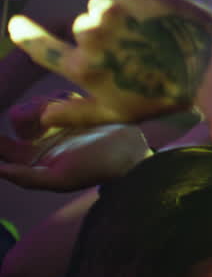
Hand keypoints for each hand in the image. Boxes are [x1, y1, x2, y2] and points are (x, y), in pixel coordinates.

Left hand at [0, 95, 150, 190]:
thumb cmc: (97, 167)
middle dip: (22, 114)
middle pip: (18, 119)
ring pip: (36, 106)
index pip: (3, 147)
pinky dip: (59, 98)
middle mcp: (43, 140)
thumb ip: (27, 177)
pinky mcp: (75, 109)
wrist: (132, 150)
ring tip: (58, 107)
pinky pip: (56, 97)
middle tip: (36, 115)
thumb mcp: (61, 178)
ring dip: (41, 105)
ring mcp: (59, 122)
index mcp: (35, 159)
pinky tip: (71, 101)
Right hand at [7, 0, 211, 127]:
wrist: (211, 70)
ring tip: (148, 36)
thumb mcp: (117, 114)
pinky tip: (161, 23)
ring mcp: (114, 11)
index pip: (42, 48)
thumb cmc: (164, 98)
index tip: (16, 24)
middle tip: (131, 50)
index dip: (27, 35)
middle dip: (100, 33)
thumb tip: (42, 117)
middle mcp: (91, 36)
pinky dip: (140, 5)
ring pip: (103, 5)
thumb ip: (75, 113)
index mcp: (83, 67)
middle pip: (82, 25)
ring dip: (118, 16)